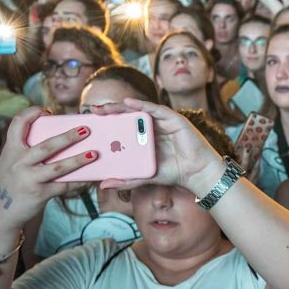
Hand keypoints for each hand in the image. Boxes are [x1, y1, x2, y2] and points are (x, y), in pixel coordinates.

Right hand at [0, 107, 98, 227]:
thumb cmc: (8, 184)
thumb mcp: (9, 163)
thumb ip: (25, 152)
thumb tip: (58, 140)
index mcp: (10, 151)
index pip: (17, 124)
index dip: (31, 113)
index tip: (45, 111)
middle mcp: (18, 163)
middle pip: (46, 146)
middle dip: (67, 137)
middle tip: (85, 129)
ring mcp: (29, 179)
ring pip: (58, 167)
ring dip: (78, 160)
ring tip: (94, 153)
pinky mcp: (38, 195)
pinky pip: (63, 186)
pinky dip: (78, 181)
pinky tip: (90, 178)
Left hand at [95, 100, 225, 196]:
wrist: (197, 173)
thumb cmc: (174, 173)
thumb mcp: (145, 176)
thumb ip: (126, 180)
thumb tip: (103, 185)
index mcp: (145, 139)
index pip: (124, 127)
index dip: (108, 123)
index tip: (91, 122)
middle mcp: (153, 128)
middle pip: (128, 116)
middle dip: (110, 112)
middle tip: (92, 111)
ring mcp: (163, 122)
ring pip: (139, 110)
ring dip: (121, 107)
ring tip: (105, 107)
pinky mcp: (174, 119)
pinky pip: (155, 109)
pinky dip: (142, 105)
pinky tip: (128, 103)